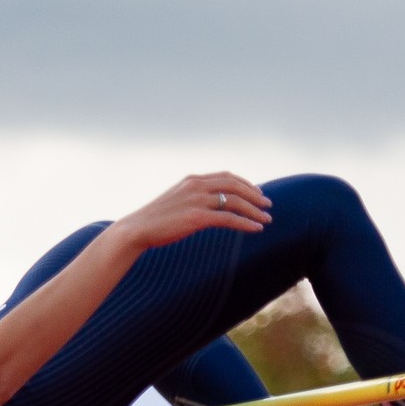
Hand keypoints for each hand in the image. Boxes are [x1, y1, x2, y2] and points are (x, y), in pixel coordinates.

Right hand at [108, 172, 272, 251]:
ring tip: (266, 218)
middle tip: (267, 204)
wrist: (137, 229)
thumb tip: (205, 208)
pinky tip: (256, 228)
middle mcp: (196, 186)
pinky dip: (245, 223)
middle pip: (234, 185)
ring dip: (254, 210)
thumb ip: (191, 199)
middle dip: (254, 194)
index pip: (225, 177)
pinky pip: (228, 218)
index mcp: (192, 180)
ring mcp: (197, 200)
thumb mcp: (175, 202)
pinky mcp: (197, 218)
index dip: (244, 184)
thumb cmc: (154, 220)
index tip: (255, 193)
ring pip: (235, 201)